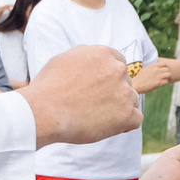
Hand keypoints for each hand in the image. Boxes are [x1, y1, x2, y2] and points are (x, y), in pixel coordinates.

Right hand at [19, 46, 140, 147]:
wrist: (42, 112)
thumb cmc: (48, 87)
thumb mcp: (65, 59)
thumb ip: (86, 56)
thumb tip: (96, 57)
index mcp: (104, 53)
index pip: (118, 64)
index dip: (107, 78)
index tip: (97, 89)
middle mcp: (118, 70)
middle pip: (125, 82)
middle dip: (113, 92)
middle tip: (91, 105)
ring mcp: (124, 92)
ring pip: (131, 100)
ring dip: (119, 108)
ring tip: (94, 116)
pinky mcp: (126, 114)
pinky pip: (136, 119)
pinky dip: (125, 124)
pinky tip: (107, 126)